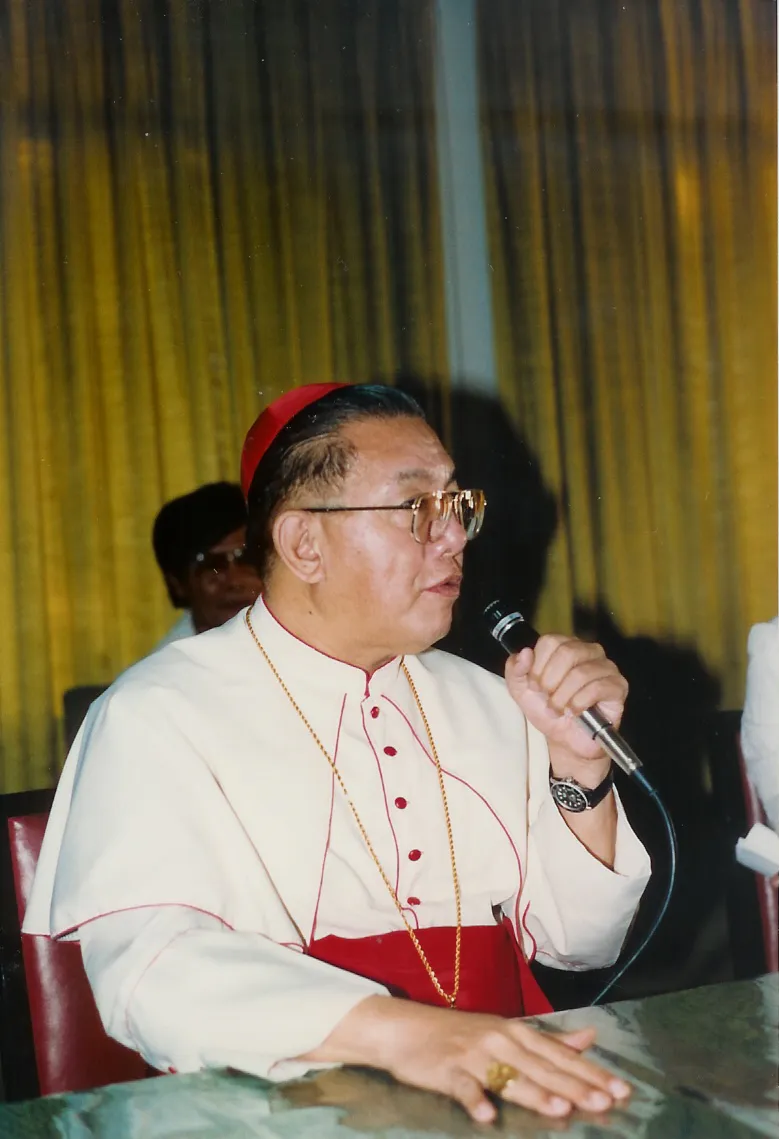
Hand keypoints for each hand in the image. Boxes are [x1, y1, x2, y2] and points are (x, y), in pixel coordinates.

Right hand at [308, 997, 631, 1122]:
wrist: (405, 1029)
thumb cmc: (460, 1034)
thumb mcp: (507, 1031)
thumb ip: (549, 1039)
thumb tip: (590, 1039)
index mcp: (517, 1032)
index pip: (561, 1056)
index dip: (591, 1073)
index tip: (620, 1089)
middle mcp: (500, 1040)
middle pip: (543, 1068)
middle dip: (575, 1087)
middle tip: (605, 1103)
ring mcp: (473, 1055)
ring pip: (510, 1077)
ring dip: (535, 1093)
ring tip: (561, 1109)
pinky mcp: (446, 1070)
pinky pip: (463, 1087)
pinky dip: (475, 1099)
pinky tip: (487, 1116)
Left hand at [505, 635, 627, 766]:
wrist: (565, 739)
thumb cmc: (547, 709)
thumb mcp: (521, 690)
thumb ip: (515, 670)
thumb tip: (524, 653)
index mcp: (565, 646)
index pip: (550, 641)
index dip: (538, 666)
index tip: (535, 686)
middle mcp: (588, 651)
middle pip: (567, 653)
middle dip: (550, 681)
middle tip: (548, 698)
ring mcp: (606, 667)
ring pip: (581, 673)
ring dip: (563, 697)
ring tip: (560, 709)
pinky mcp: (618, 686)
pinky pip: (598, 688)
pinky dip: (580, 703)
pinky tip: (575, 712)